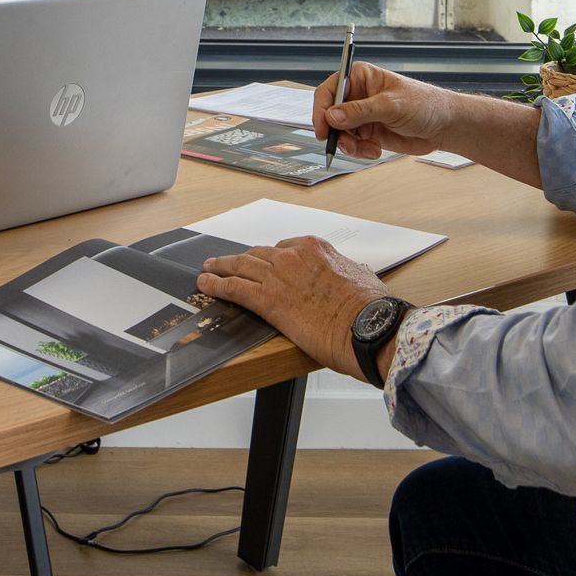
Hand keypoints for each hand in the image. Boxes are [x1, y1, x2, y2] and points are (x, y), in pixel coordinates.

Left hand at [197, 237, 390, 379]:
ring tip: (208, 270)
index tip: (262, 263)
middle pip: (258, 255)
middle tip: (225, 263)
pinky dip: (216, 285)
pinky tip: (205, 286)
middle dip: (241, 260)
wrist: (368, 327)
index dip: (270, 258)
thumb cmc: (370, 308)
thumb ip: (352, 271)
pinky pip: (234, 288)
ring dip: (221, 268)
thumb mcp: (365, 278)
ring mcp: (278, 275)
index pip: (284, 249)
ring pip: (241, 266)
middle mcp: (294, 256)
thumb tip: (357, 271)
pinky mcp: (268, 299)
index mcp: (316, 249)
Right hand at [314, 61, 456, 160]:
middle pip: (330, 114)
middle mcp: (358, 95)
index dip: (322, 109)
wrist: (444, 126)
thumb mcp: (392, 106)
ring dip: (349, 144)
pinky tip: (375, 150)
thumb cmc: (426, 104)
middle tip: (345, 144)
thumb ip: (361, 111)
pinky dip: (359, 150)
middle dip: (336, 132)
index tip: (323, 127)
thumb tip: (333, 116)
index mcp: (361, 77)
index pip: (330, 90)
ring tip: (366, 149)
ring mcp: (362, 115)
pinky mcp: (368, 132)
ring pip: (339, 132)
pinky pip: (352, 144)